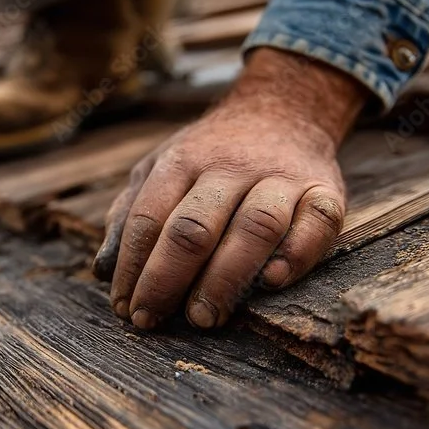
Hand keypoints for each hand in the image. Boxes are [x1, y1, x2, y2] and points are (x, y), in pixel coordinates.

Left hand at [92, 48, 367, 329]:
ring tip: (203, 318)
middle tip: (152, 319)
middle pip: (194, 226)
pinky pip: (317, 223)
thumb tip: (104, 269)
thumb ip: (130, 214)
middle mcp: (230, 166)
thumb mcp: (160, 168)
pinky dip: (296, 254)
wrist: (282, 109)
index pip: (149, 217)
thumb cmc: (210, 156)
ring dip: (225, 278)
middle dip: (167, 278)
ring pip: (254, 226)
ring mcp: (279, 177)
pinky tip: (272, 282)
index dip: (133, 267)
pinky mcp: (324, 190)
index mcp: (182, 161)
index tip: (124, 307)